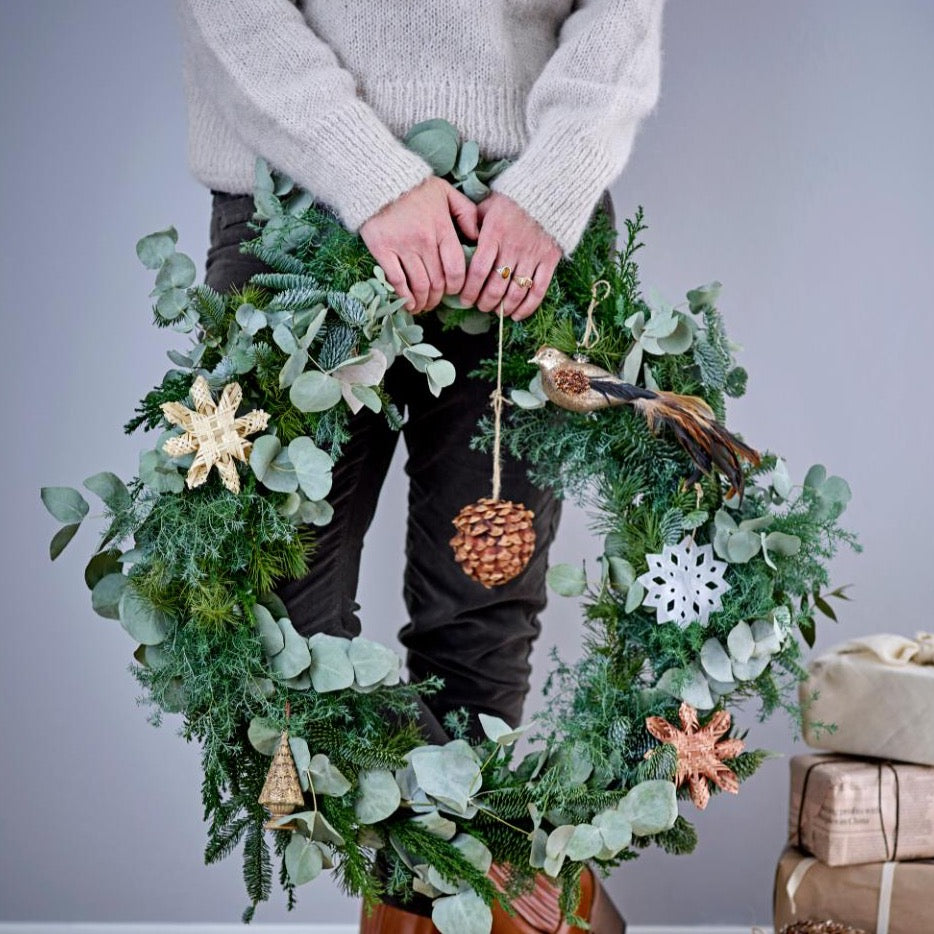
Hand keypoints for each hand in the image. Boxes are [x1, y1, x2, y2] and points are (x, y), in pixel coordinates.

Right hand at [360, 176, 478, 313]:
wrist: (378, 178)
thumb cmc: (415, 187)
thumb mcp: (446, 192)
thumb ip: (466, 213)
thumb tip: (478, 237)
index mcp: (442, 228)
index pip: (456, 269)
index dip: (458, 287)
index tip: (455, 291)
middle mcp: (424, 241)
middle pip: (437, 282)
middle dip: (439, 298)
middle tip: (438, 301)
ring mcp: (402, 247)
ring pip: (419, 286)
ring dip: (424, 302)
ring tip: (424, 305)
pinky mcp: (381, 250)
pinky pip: (397, 281)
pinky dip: (405, 298)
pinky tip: (409, 304)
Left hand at [459, 191, 561, 321]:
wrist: (550, 190)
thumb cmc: (513, 198)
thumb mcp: (488, 204)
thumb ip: (472, 222)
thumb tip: (460, 241)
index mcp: (494, 234)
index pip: (477, 271)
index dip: (469, 290)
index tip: (464, 299)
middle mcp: (512, 247)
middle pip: (495, 287)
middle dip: (484, 302)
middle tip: (479, 306)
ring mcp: (532, 255)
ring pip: (515, 293)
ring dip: (502, 308)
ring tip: (495, 310)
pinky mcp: (549, 260)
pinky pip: (538, 290)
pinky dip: (527, 308)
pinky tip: (517, 315)